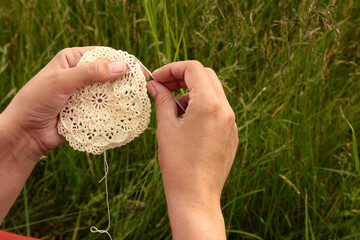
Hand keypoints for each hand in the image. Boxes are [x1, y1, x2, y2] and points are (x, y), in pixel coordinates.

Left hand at [0, 47, 127, 223]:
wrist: (26, 133)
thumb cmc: (37, 100)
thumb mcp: (62, 81)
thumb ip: (90, 73)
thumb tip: (121, 66)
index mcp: (72, 60)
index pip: (103, 55)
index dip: (121, 61)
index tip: (138, 70)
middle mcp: (80, 75)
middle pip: (109, 74)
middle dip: (124, 80)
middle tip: (142, 86)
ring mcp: (85, 93)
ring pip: (109, 92)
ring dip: (121, 96)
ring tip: (138, 100)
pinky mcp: (88, 110)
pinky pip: (105, 108)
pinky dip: (114, 110)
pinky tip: (126, 112)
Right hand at [147, 61, 238, 238]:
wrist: (196, 197)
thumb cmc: (178, 164)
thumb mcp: (166, 128)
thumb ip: (161, 100)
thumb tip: (154, 85)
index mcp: (209, 105)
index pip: (193, 69)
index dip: (172, 69)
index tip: (156, 78)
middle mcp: (226, 110)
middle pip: (206, 76)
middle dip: (183, 77)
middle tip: (163, 87)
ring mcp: (231, 122)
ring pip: (213, 92)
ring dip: (192, 92)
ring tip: (173, 108)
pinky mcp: (231, 133)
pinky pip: (218, 109)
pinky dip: (202, 106)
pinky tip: (187, 121)